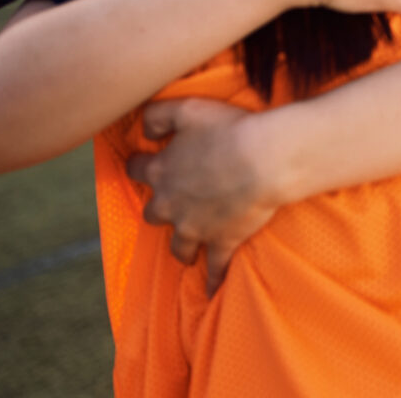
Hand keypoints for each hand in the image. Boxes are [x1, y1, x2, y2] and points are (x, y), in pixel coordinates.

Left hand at [126, 98, 279, 294]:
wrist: (265, 160)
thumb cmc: (229, 129)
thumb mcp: (188, 108)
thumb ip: (157, 115)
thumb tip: (144, 129)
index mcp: (161, 170)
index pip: (135, 169)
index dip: (139, 164)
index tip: (143, 162)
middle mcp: (170, 203)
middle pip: (153, 213)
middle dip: (161, 210)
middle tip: (173, 206)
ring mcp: (196, 227)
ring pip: (179, 245)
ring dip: (182, 247)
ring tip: (188, 251)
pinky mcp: (222, 242)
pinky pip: (214, 268)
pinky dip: (212, 281)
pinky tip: (212, 292)